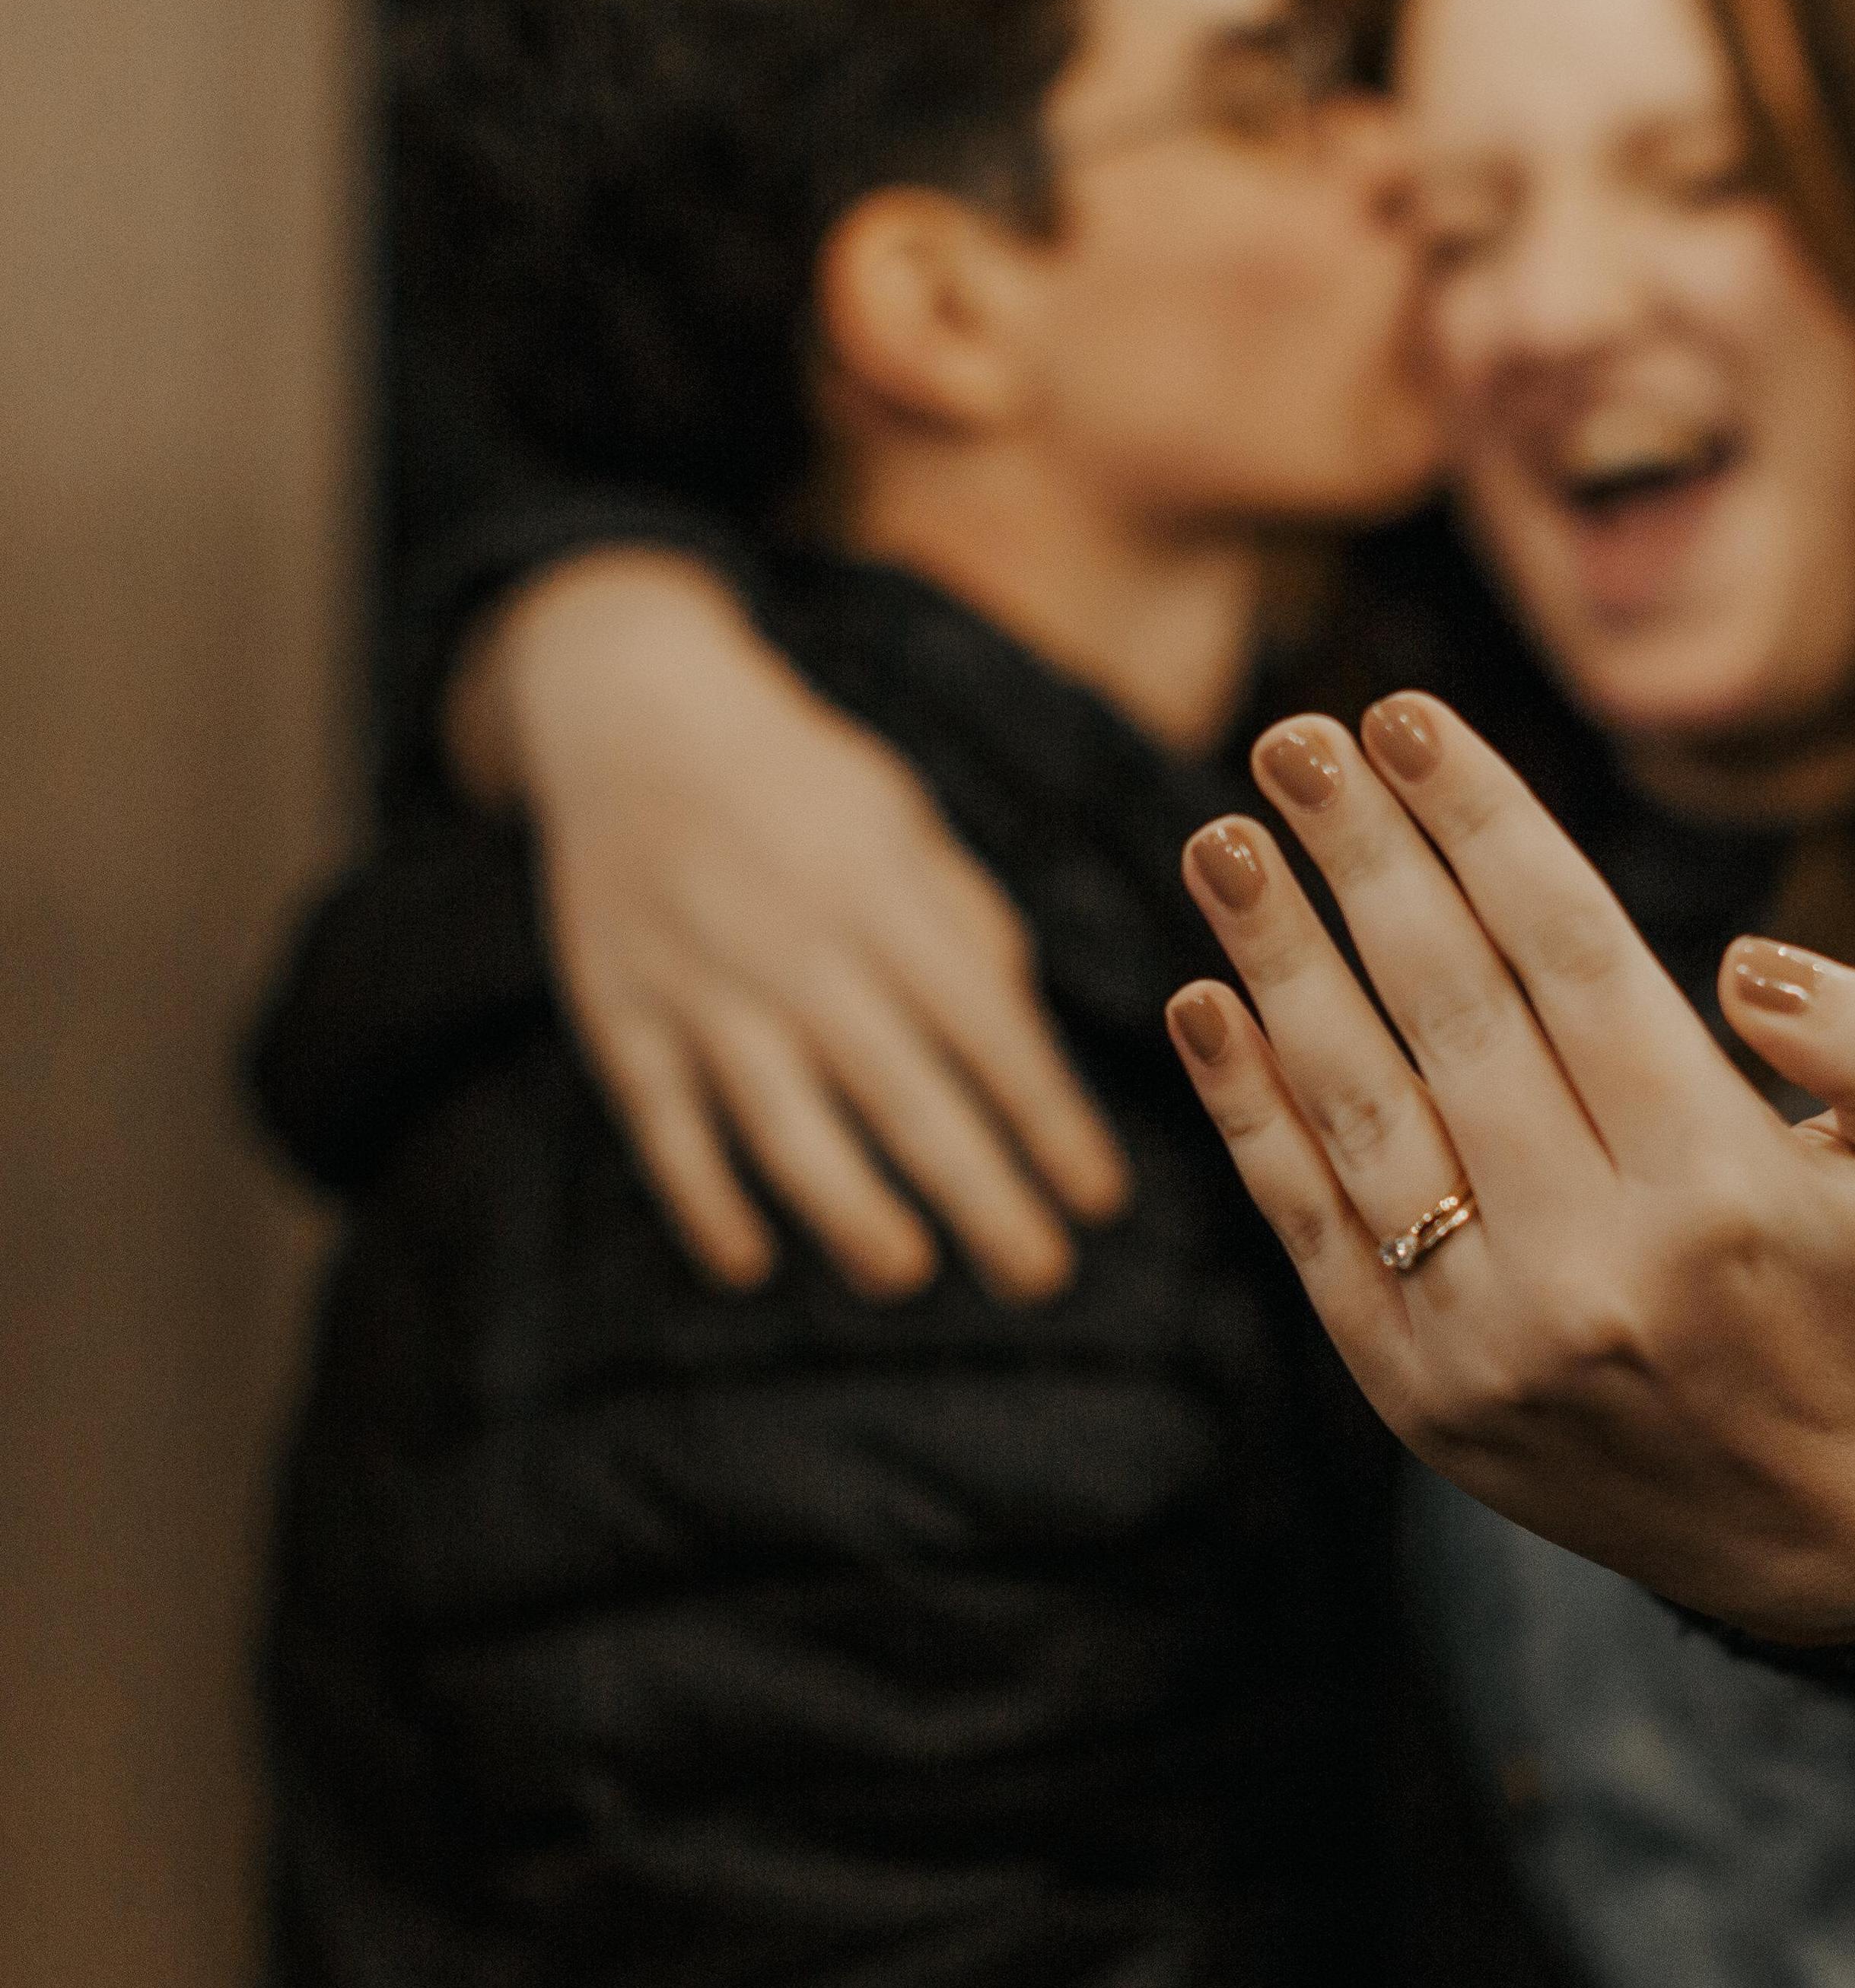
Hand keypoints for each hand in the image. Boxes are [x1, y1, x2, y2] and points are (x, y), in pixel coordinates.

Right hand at [445, 546, 1129, 1297]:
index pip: (988, 1031)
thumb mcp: (903, 824)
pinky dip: (703, 1200)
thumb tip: (1025, 1048)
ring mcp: (701, 986)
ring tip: (907, 1275)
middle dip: (979, 1193)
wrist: (631, 712)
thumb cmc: (801, 783)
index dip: (1049, 1121)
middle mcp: (797, 947)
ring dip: (849, 1210)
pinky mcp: (618, 1013)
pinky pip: (665, 1126)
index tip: (1102, 1198)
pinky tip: (749, 1265)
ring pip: (783, 1122)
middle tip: (1041, 1274)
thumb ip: (967, 928)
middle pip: (902, 1094)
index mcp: (883, 897)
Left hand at [1163, 694, 1854, 1644]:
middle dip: (1363, 858)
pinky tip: (1204, 1005)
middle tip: (1289, 739)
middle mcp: (1596, 1264)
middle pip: (1452, 1008)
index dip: (1480, 824)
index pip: (1573, 956)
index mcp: (1725, 1188)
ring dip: (1277, 961)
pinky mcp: (1417, 1396)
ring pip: (1358, 1108)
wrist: (1828, 1537)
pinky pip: (1311, 1230)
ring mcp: (1490, 1339)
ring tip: (1220, 841)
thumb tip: (1748, 964)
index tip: (1405, 715)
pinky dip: (1249, 1114)